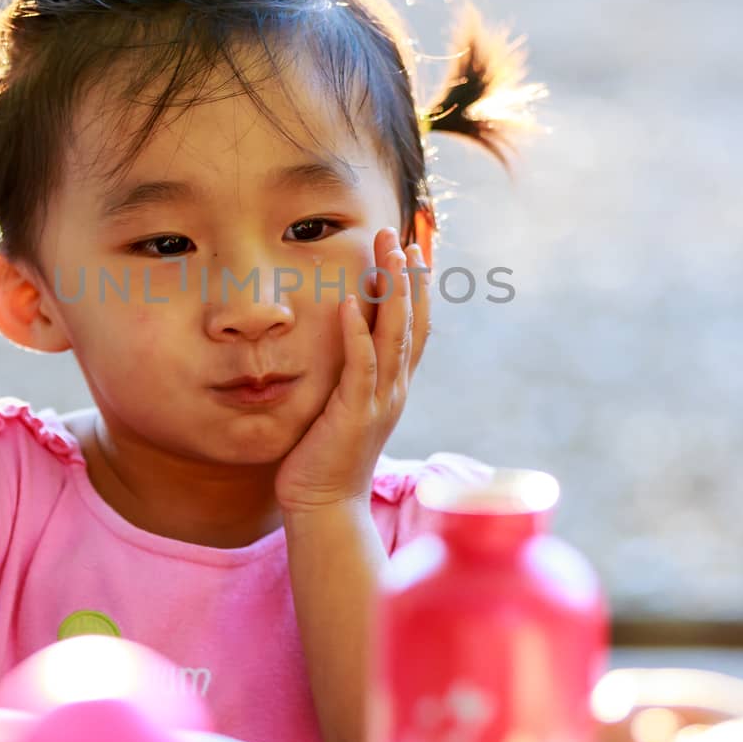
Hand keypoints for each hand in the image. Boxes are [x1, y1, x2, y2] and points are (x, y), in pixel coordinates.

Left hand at [275, 227, 431, 513]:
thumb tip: (345, 337)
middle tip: (398, 236)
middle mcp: (395, 388)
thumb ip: (352, 373)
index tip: (410, 250)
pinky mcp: (355, 414)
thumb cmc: (325, 455)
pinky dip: (357, 333)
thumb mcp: (345, 406)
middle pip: (412, 322)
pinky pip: (361, 366)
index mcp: (395, 385)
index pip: (415, 327)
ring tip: (388, 254)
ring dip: (393, 293)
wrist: (325, 505)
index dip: (417, 288)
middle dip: (407, 277)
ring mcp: (380, 401)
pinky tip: (351, 303)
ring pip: (395, 337)